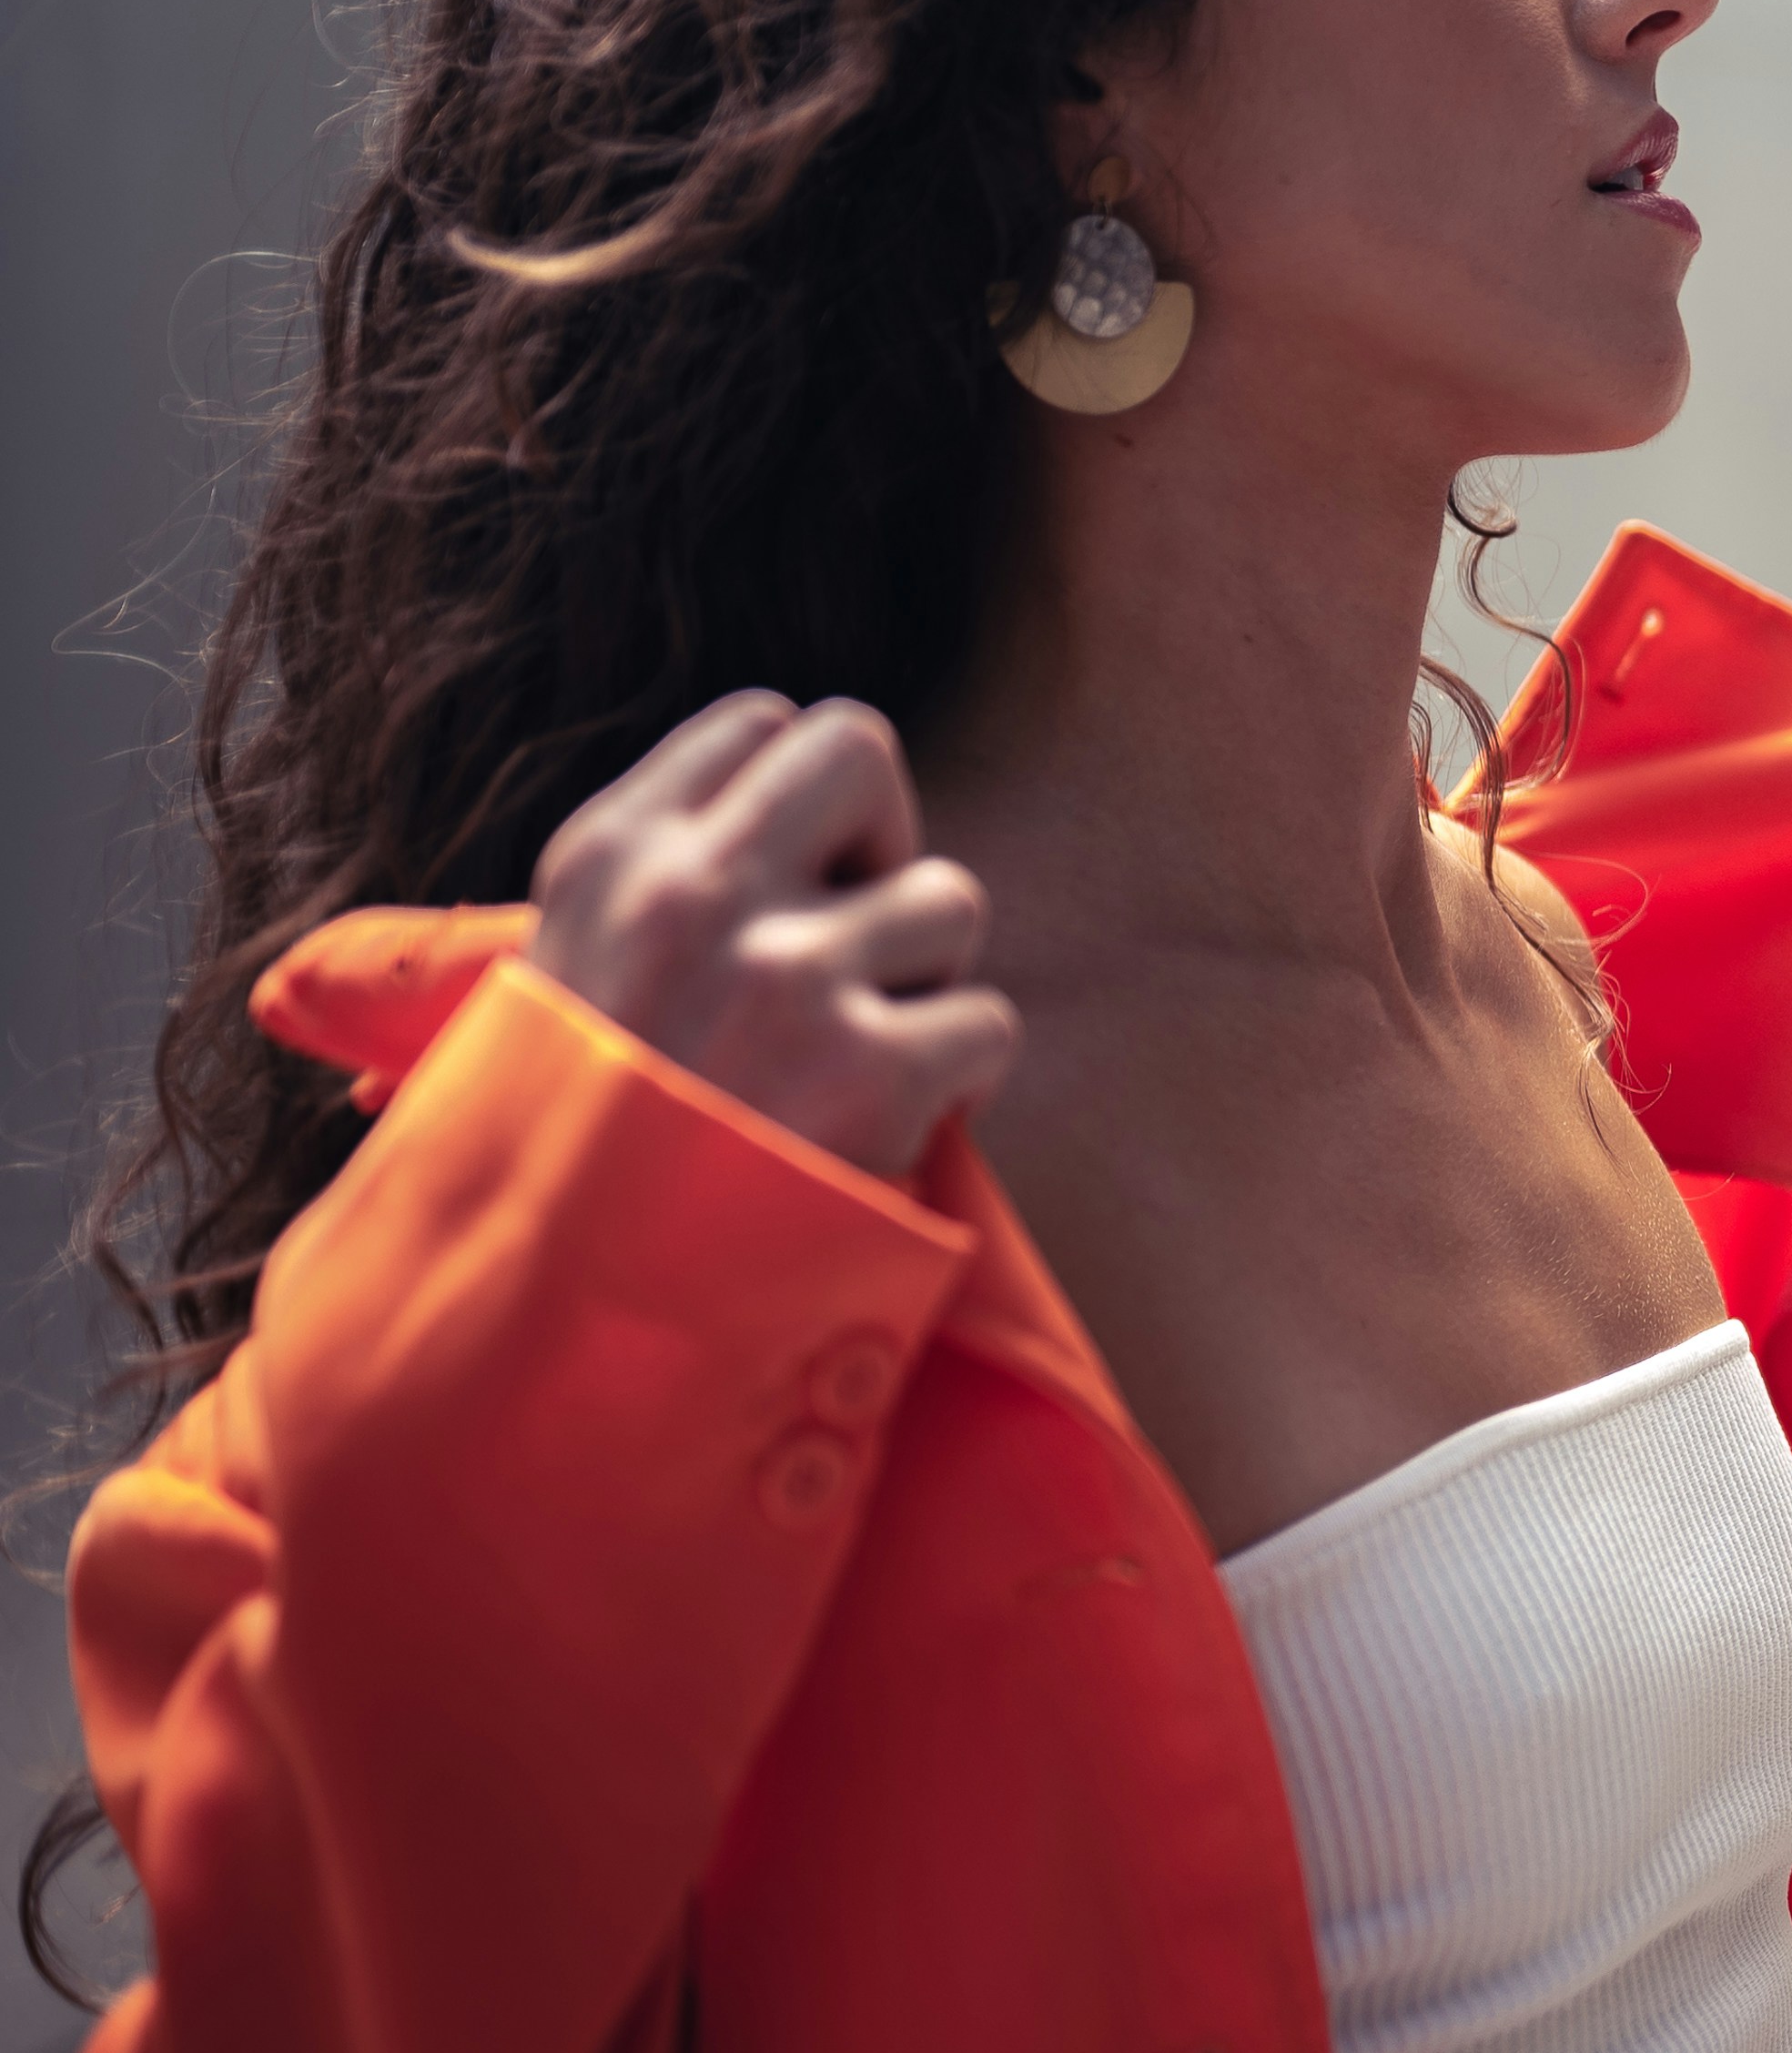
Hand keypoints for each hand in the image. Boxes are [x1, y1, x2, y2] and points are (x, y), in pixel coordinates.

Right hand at [529, 694, 1017, 1180]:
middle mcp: (695, 895)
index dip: (804, 805)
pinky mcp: (871, 1073)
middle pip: (860, 751)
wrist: (541, 1326)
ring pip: (946, 900)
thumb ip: (642, 903)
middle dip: (881, 840)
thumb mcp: (543, 995)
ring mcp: (787, 978)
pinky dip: (959, 1078)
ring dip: (920, 984)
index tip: (797, 881)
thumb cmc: (551, 1164)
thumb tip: (760, 839)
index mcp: (607, 861)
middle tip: (856, 939)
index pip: (760, 726)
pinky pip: (987, 1021)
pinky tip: (888, 1129)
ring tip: (845, 1068)